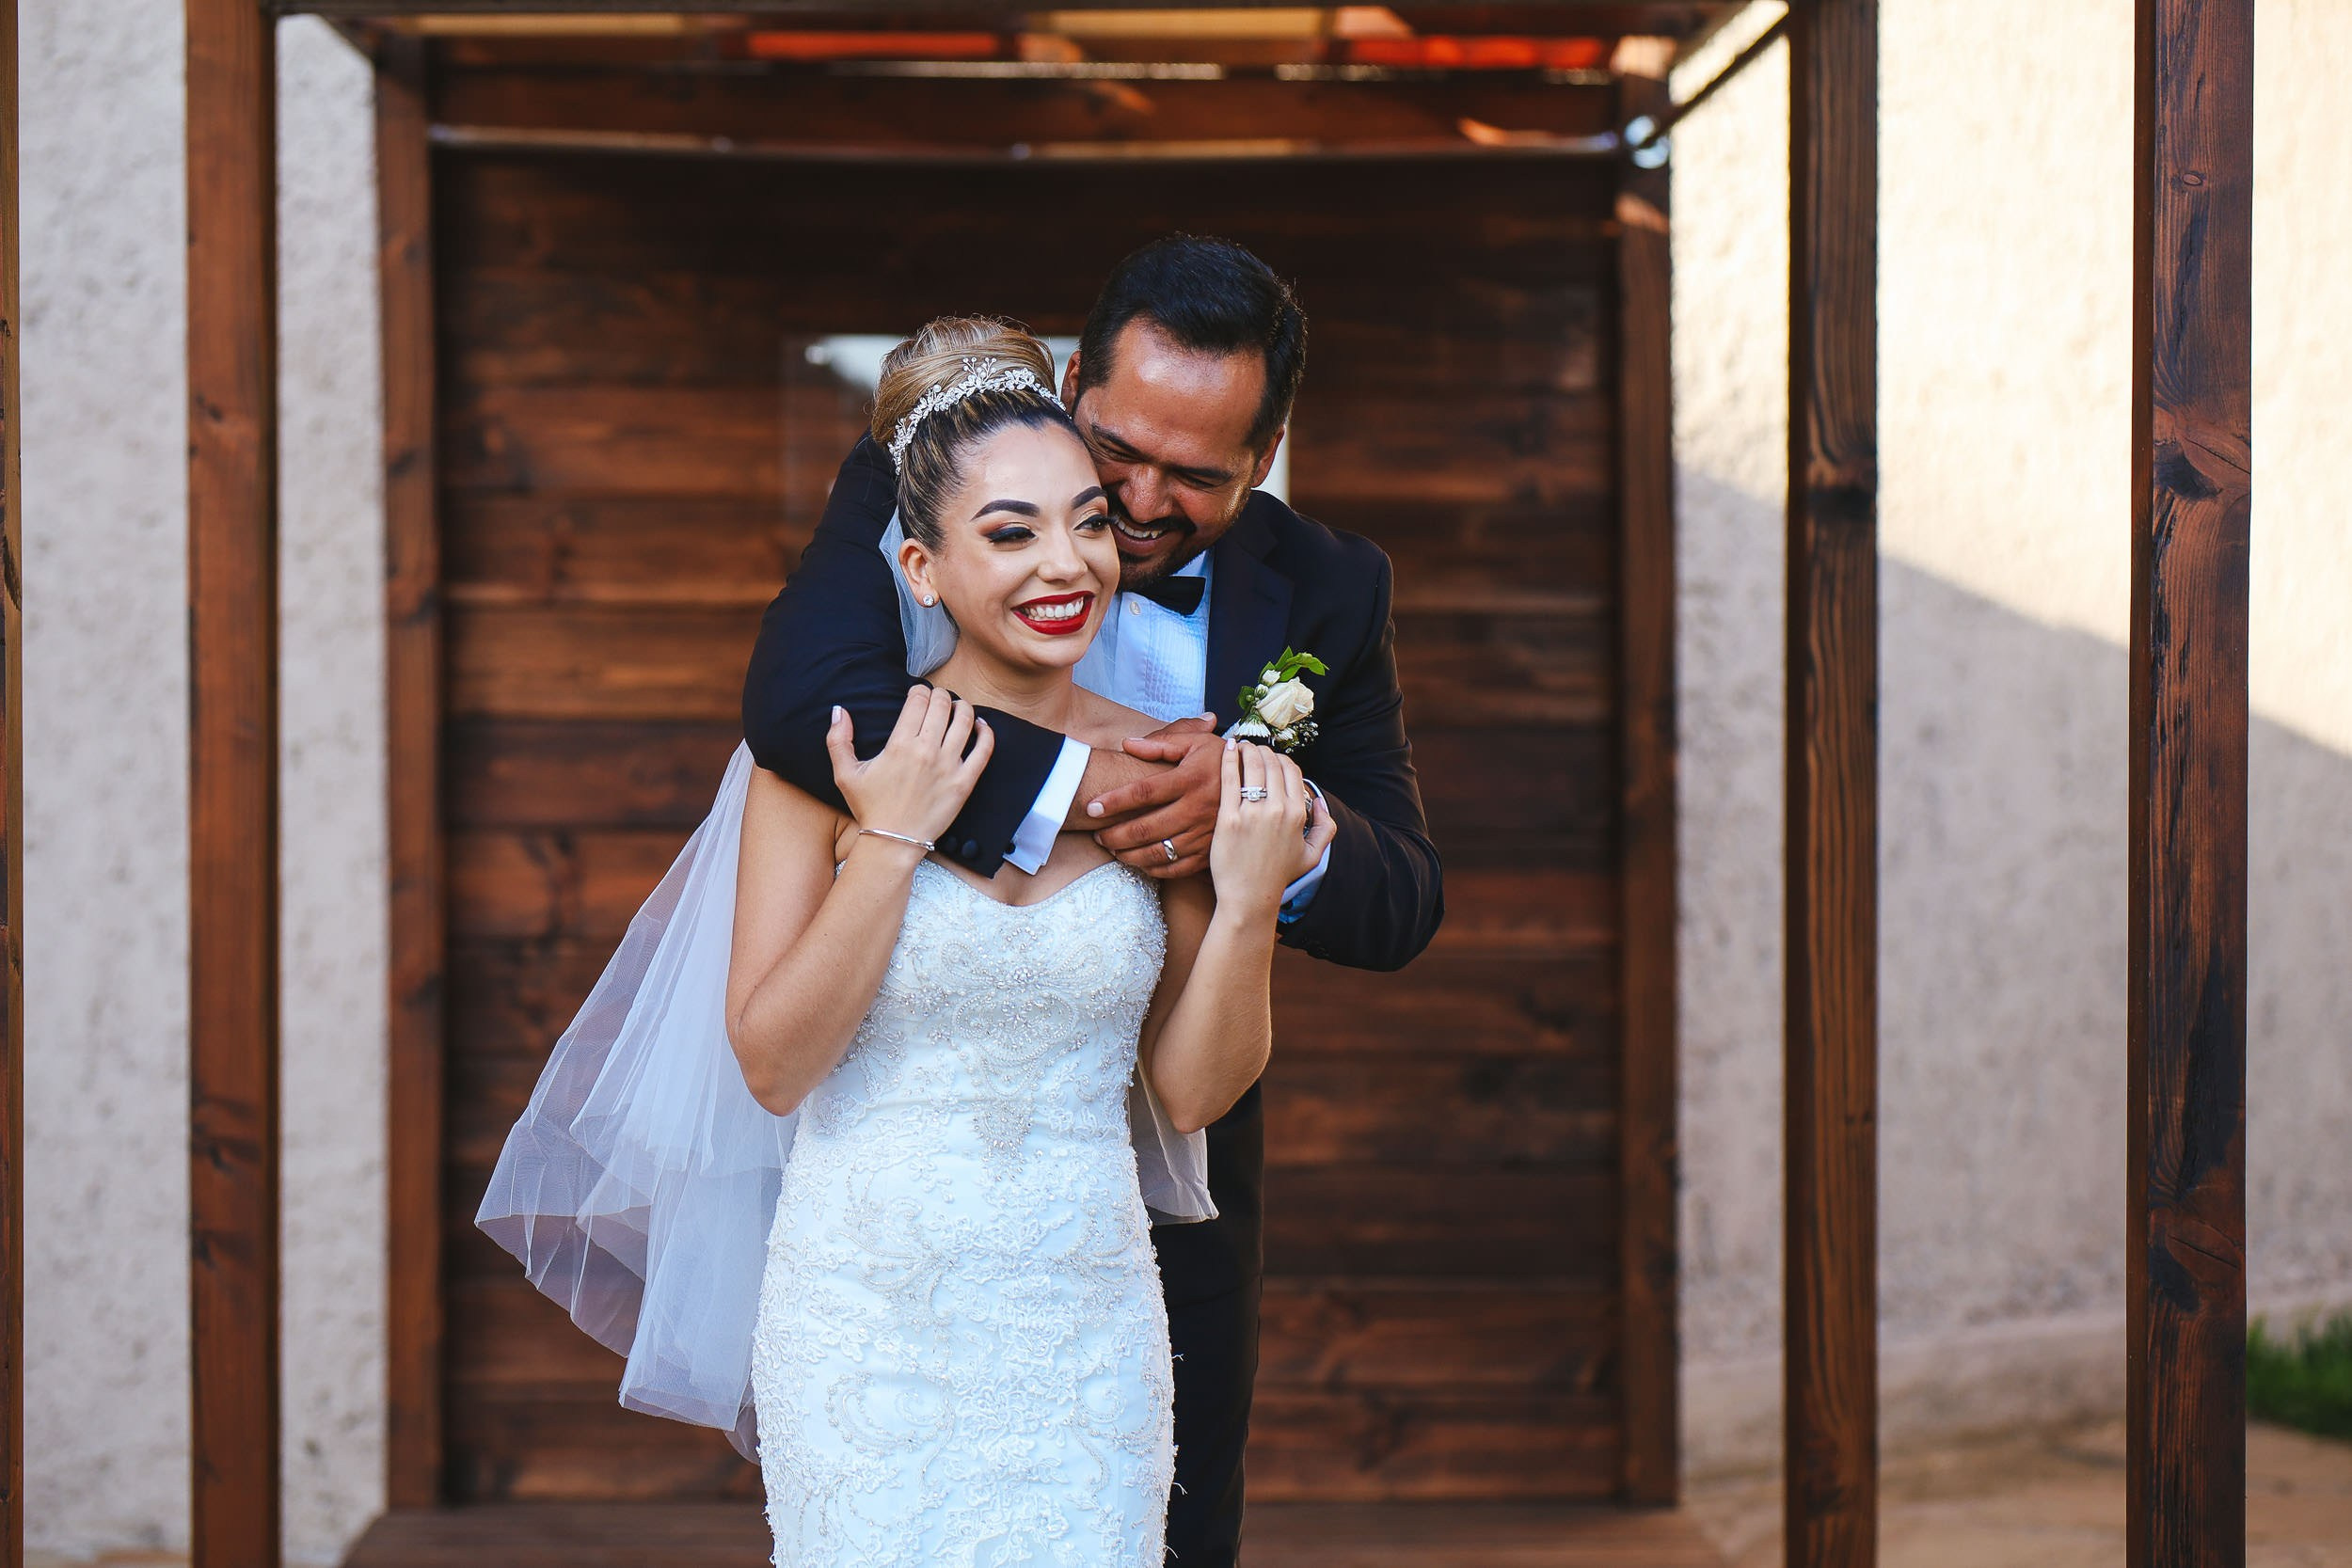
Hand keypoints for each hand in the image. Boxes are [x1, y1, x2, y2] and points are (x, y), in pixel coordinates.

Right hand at [823, 688, 992, 848]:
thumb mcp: (845, 774)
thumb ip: (838, 740)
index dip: (920, 689)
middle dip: (940, 695)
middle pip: (943, 705)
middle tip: (938, 698)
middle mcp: (927, 751)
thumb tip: (838, 710)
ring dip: (963, 707)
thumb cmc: (870, 807)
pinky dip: (985, 732)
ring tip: (958, 707)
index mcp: (900, 745)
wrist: (893, 841)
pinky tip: (980, 725)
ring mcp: (949, 767)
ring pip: (965, 720)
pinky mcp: (965, 782)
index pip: (918, 700)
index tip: (918, 692)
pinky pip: (984, 749)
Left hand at [1088, 717, 1224, 877]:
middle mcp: (1197, 808)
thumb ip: (1162, 742)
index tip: (1092, 807)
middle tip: (1097, 834)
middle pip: (1145, 828)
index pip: (1143, 792)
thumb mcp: (1196, 742)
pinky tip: (1139, 862)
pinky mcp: (1210, 851)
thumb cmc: (1220, 760)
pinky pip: (1176, 868)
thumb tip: (1127, 744)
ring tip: (1113, 849)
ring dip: (1129, 854)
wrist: (1259, 785)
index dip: (1114, 801)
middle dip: (1114, 834)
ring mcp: (1204, 834)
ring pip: (1158, 852)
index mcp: (1191, 779)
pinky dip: (1154, 868)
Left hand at [1208, 740, 1333, 912]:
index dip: (1280, 759)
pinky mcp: (1229, 818)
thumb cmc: (1278, 876)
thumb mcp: (1312, 855)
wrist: (1250, 898)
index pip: (1292, 770)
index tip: (1270, 758)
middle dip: (1262, 750)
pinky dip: (1228, 759)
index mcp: (1298, 814)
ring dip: (1246, 749)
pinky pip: (1230, 778)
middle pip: (1271, 763)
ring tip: (1240, 746)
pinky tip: (1227, 749)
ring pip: (1252, 766)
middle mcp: (1278, 810)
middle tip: (1252, 748)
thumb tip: (1320, 803)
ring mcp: (1253, 813)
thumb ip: (1325, 828)